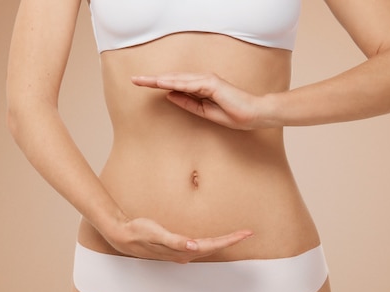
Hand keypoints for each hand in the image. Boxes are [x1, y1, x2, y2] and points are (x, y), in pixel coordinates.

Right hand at [104, 216, 252, 263]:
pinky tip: (214, 241)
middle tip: (248, 233)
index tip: (245, 234)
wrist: (123, 236)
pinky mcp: (176, 248)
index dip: (230, 240)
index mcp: (183, 250)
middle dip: (231, 241)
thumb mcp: (155, 233)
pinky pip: (200, 247)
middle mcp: (185, 254)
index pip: (212, 245)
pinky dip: (211, 243)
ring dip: (223, 243)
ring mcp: (181, 253)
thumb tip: (193, 246)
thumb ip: (174, 241)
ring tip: (237, 236)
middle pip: (214, 248)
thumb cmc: (139, 232)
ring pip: (208, 248)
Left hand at [131, 73, 273, 129]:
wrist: (254, 115)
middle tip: (134, 80)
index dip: (158, 84)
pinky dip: (175, 82)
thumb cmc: (234, 115)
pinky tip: (162, 83)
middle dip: (153, 80)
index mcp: (201, 88)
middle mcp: (203, 81)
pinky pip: (189, 83)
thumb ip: (188, 103)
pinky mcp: (213, 84)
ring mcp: (208, 80)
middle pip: (173, 78)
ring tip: (143, 81)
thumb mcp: (205, 112)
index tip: (142, 85)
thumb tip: (169, 95)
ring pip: (178, 79)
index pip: (176, 84)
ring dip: (160, 79)